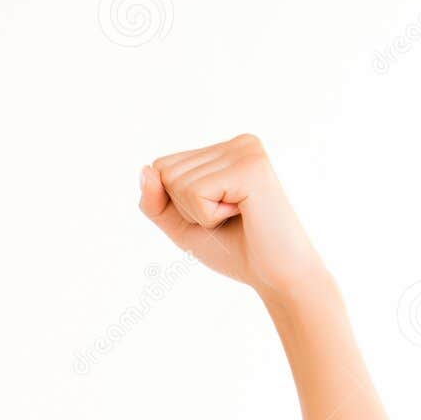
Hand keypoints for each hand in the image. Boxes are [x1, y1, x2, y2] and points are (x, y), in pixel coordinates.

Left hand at [138, 134, 330, 301]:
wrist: (275, 275)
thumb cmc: (233, 249)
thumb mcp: (180, 224)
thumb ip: (155, 200)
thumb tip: (145, 169)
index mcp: (224, 151)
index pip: (161, 167)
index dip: (175, 204)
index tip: (214, 214)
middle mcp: (238, 143)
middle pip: (165, 172)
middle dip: (185, 208)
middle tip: (226, 219)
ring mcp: (246, 151)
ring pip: (176, 182)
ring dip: (198, 214)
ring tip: (236, 217)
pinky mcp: (251, 167)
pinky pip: (194, 192)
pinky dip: (208, 216)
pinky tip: (242, 214)